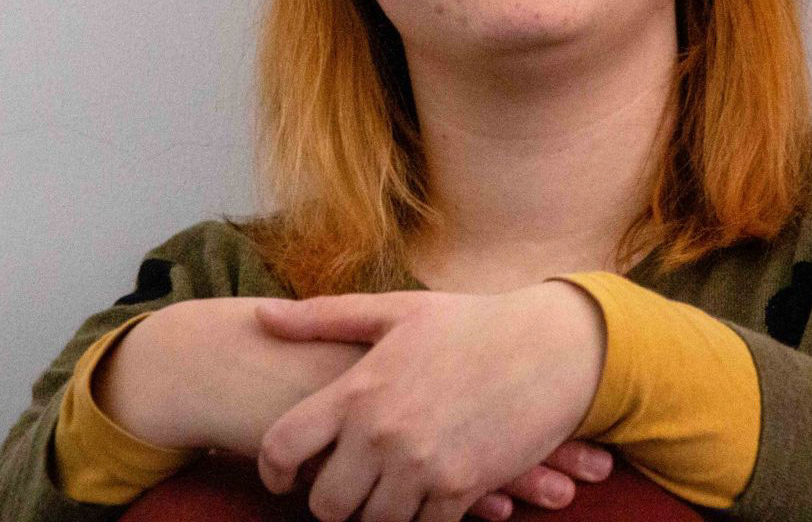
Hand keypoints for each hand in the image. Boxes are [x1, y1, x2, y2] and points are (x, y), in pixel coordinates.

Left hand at [253, 283, 606, 521]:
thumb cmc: (472, 322)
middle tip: (345, 486)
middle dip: (330, 501)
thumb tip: (259, 316)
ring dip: (376, 513)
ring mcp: (423, 466)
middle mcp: (383, 433)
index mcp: (359, 389)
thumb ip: (324, 317)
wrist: (552, 346)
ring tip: (386, 491)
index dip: (271, 470)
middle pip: (325, 504)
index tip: (283, 477)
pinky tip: (426, 497)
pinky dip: (421, 519)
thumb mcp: (398, 310)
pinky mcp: (463, 488)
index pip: (282, 446)